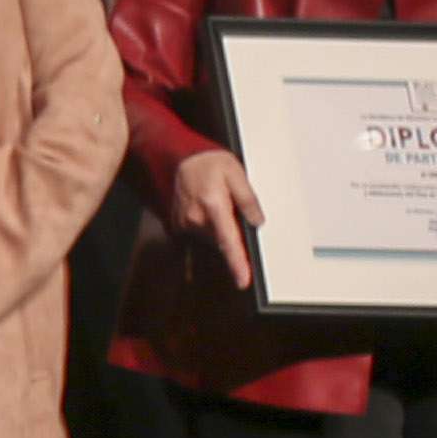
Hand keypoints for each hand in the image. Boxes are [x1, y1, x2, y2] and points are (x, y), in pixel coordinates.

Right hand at [169, 144, 261, 287]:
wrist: (181, 158)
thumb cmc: (208, 162)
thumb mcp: (236, 172)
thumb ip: (248, 198)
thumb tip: (257, 220)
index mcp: (213, 205)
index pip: (229, 241)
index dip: (237, 263)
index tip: (243, 280)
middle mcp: (196, 217)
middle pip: (223, 239)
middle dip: (233, 230)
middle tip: (232, 205)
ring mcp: (185, 222)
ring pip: (213, 236)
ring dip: (221, 227)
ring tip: (218, 201)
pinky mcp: (179, 223)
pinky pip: (201, 232)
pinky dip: (209, 225)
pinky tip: (208, 206)